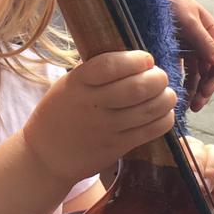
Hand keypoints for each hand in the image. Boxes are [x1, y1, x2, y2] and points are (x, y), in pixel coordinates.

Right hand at [23, 50, 176, 189]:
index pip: (110, 66)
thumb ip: (94, 72)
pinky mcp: (118, 146)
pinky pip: (150, 131)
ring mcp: (106, 128)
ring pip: (149, 109)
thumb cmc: (60, 113)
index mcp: (77, 84)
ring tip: (166, 93)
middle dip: (158, 78)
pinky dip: (165, 118)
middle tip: (159, 76)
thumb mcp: (68, 85)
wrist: (47, 156)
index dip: (134, 60)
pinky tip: (164, 112)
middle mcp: (93, 105)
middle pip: (137, 88)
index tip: (146, 59)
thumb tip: (131, 57)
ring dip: (166, 98)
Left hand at [165, 0, 213, 107]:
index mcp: (212, 34)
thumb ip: (203, 41)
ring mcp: (190, 47)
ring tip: (187, 106)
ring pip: (196, 74)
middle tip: (195, 106)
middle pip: (209, 72)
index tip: (203, 94)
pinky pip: (183, 69)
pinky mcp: (176, 50)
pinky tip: (177, 93)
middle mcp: (203, 43)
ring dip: (194, 90)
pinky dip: (182, 82)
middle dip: (204, 90)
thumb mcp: (189, 20)